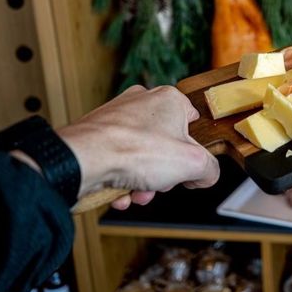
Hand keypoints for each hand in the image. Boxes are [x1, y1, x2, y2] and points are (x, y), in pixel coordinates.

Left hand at [56, 85, 219, 209]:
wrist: (81, 160)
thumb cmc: (134, 150)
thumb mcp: (192, 164)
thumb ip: (210, 170)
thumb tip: (206, 175)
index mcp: (169, 99)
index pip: (193, 122)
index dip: (195, 149)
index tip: (190, 167)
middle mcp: (141, 103)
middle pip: (166, 145)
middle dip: (164, 173)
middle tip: (160, 184)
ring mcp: (116, 118)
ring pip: (141, 157)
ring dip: (143, 182)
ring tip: (136, 193)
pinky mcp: (96, 135)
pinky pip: (118, 162)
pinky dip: (121, 181)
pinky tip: (118, 193)